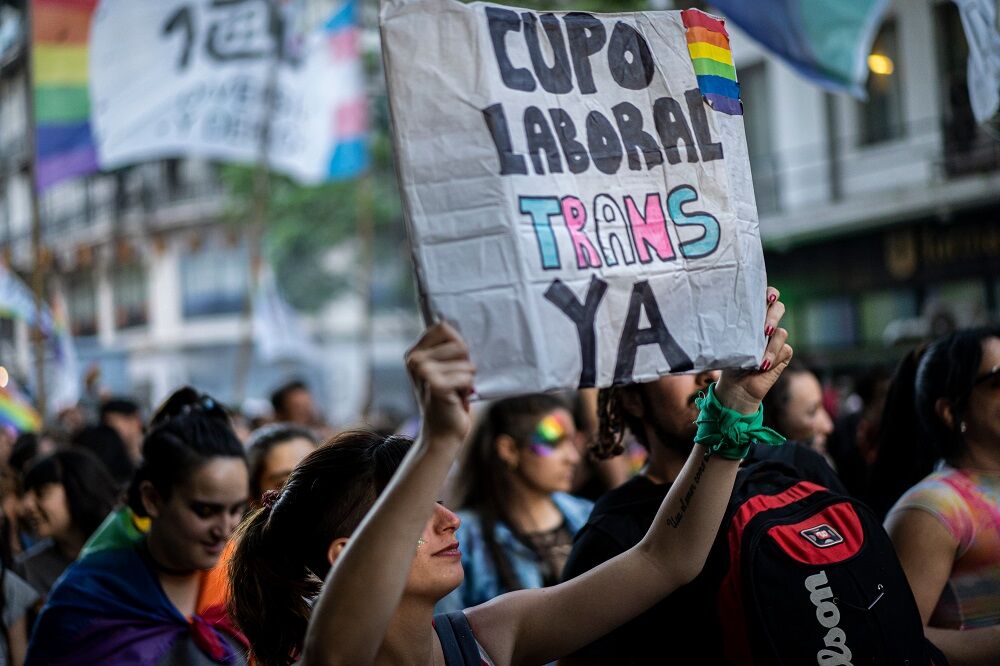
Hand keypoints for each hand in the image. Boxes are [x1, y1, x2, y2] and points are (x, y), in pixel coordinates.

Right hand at [405, 322, 475, 441]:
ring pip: (466, 362)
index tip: (454, 362)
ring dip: (467, 378)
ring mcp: (423, 372)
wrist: (442, 433)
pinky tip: (457, 398)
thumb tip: (465, 323)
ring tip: (455, 391)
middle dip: (465, 363)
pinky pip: (467, 377)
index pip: (444, 328)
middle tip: (454, 381)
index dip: (458, 343)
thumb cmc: (448, 398)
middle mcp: (414, 360)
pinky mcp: (436, 385)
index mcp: (414, 353)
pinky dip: (468, 389)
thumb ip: (447, 348)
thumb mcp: (444, 368)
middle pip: (459, 344)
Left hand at [716, 286, 791, 413]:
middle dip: (773, 316)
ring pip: (781, 332)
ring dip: (770, 345)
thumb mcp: (727, 343)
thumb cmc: (728, 361)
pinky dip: (774, 357)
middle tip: (764, 329)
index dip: (770, 293)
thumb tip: (723, 318)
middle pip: (779, 308)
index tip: (769, 297)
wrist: (735, 387)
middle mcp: (766, 324)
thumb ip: (732, 329)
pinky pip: (785, 350)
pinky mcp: (784, 354)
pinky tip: (763, 366)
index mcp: (751, 317)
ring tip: (760, 358)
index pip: (765, 297)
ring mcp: (776, 339)